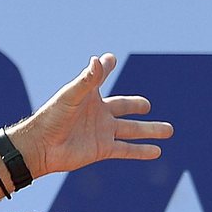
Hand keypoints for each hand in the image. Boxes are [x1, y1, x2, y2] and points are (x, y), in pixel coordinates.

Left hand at [11, 53, 173, 177]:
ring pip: (131, 130)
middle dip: (136, 105)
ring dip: (150, 130)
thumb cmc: (53, 117)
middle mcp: (98, 113)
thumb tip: (100, 60)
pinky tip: (157, 151)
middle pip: (123, 108)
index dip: (105, 68)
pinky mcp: (102, 149)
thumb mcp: (72, 95)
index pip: (100, 77)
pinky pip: (126, 149)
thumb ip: (88, 79)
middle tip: (146, 105)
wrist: (42, 146)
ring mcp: (102, 132)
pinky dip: (142, 151)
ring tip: (169, 130)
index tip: (110, 59)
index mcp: (90, 96)